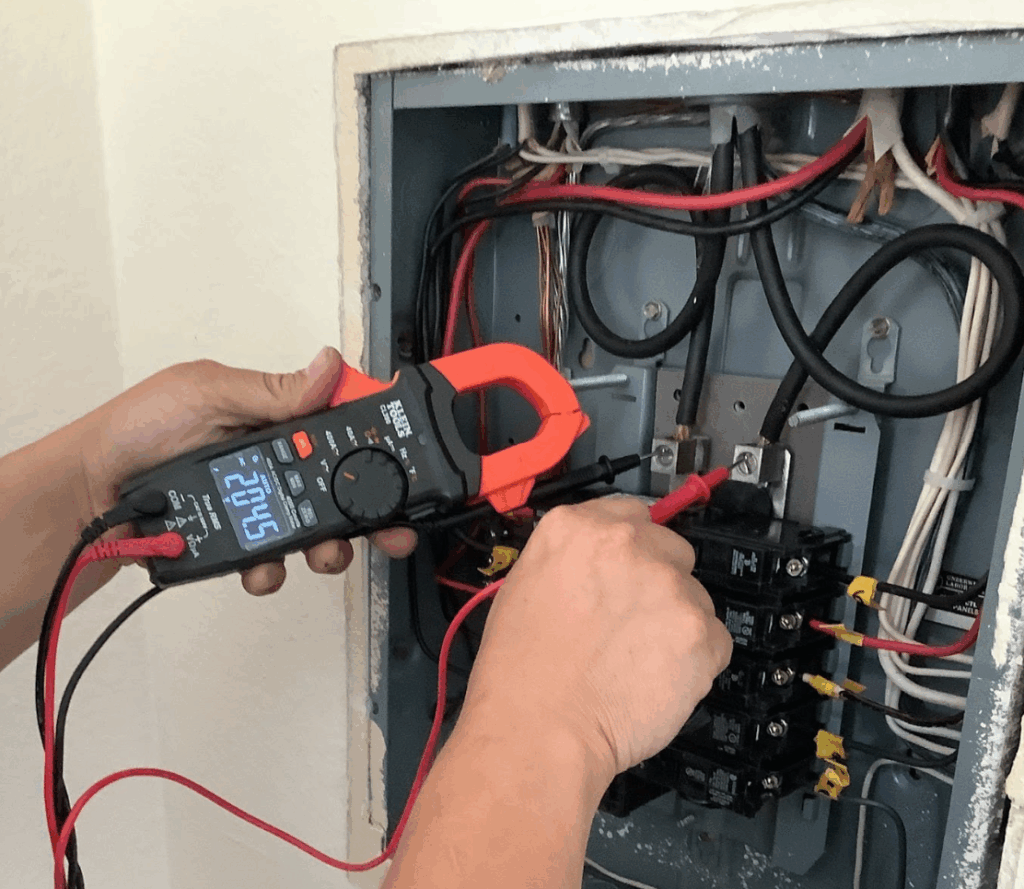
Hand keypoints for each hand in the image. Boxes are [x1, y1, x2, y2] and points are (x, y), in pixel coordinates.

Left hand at [74, 347, 415, 593]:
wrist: (90, 497)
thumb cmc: (138, 430)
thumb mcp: (206, 394)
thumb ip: (270, 391)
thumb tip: (326, 365)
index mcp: (275, 419)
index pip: (340, 428)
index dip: (378, 445)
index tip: (405, 463)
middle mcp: (275, 464)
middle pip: (342, 488)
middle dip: (372, 510)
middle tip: (392, 528)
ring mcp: (260, 507)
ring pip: (317, 532)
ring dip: (332, 547)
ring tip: (323, 554)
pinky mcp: (241, 544)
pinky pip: (273, 563)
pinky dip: (273, 571)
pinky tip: (260, 569)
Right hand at [457, 496, 731, 781]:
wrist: (539, 729)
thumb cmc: (521, 673)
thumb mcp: (525, 585)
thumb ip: (573, 560)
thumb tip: (604, 565)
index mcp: (577, 528)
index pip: (630, 513)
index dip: (633, 547)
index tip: (633, 569)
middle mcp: (627, 544)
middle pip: (672, 551)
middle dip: (659, 585)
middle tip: (631, 625)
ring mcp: (668, 585)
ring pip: (695, 598)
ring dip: (677, 625)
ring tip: (636, 662)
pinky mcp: (700, 631)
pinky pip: (715, 641)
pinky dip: (696, 662)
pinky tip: (656, 680)